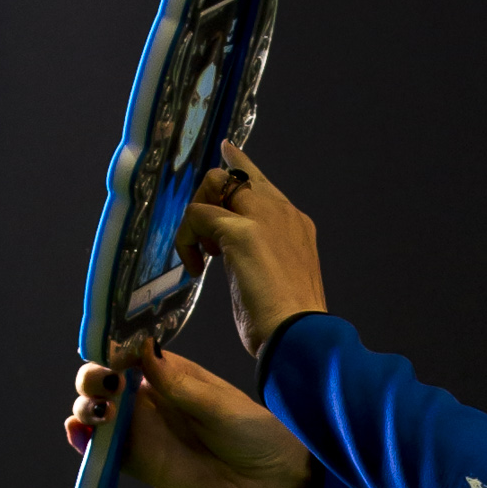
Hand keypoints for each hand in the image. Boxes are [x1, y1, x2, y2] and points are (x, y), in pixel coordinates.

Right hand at [66, 348, 312, 487]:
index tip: (107, 351)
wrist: (268, 480)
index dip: (109, 349)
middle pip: (101, 380)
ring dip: (85, 407)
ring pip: (94, 411)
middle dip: (92, 377)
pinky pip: (100, 449)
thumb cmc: (252, 432)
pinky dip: (82, 440)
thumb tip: (144, 349)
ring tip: (103, 412)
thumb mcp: (218, 403)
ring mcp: (139, 429)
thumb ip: (178, 383)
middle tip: (107, 385)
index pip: (125, 352)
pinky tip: (79, 432)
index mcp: (167, 372)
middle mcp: (146, 397)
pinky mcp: (136, 461)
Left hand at [173, 140, 327, 354]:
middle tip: (203, 240)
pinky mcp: (241, 232)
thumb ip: (265, 257)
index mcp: (297, 226)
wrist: (300, 336)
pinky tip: (194, 268)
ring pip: (215, 183)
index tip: (228, 150)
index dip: (241, 166)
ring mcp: (264, 218)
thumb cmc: (290, 323)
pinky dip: (186, 240)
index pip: (263, 184)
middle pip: (235, 176)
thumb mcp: (282, 279)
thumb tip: (238, 259)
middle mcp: (283, 213)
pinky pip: (197, 215)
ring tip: (201, 254)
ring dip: (197, 216)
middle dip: (208, 199)